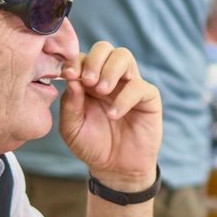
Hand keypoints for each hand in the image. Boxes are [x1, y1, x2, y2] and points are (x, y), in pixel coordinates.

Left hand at [58, 41, 161, 190]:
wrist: (115, 168)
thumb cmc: (92, 145)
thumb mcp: (72, 128)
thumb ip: (69, 104)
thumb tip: (72, 80)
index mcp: (88, 81)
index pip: (82, 57)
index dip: (74, 61)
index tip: (69, 75)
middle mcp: (109, 78)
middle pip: (104, 48)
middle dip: (94, 59)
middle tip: (88, 81)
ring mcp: (129, 85)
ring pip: (124, 56)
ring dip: (110, 69)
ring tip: (101, 90)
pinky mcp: (148, 99)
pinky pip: (139, 87)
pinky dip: (124, 98)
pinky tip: (114, 115)